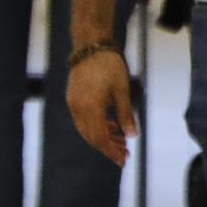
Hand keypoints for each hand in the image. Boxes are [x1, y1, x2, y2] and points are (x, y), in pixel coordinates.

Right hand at [66, 47, 134, 165]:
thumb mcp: (122, 91)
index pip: (99, 138)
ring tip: (121, 141)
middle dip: (108, 147)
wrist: (91, 46)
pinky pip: (84, 119)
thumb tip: (132, 135)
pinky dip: (97, 126)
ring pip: (86, 129)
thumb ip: (126, 115)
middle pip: (91, 136)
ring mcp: (73, 103)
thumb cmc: (109, 65)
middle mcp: (77, 108)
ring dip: (103, 137)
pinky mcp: (73, 98)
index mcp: (90, 108)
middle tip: (125, 154)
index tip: (123, 160)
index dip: (111, 151)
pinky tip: (111, 127)